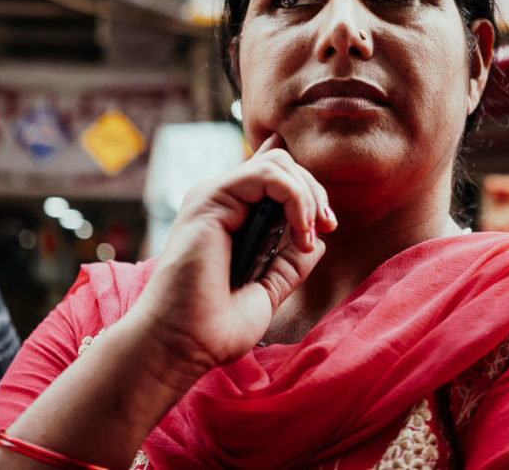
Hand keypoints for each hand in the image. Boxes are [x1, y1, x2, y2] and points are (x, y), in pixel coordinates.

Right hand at [126, 133, 335, 377]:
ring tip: (310, 234)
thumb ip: (288, 264)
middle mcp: (221, 201)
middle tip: (327, 228)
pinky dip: (295, 197)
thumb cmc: (214, 327)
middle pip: (281, 164)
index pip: (272, 176)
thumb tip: (317, 243)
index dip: (306, 189)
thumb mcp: (267, 290)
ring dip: (307, 195)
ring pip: (276, 163)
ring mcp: (214, 197)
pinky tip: (300, 232)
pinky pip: (266, 175)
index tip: (326, 228)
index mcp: (231, 217)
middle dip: (314, 192)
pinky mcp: (211, 199)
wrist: (182, 344)